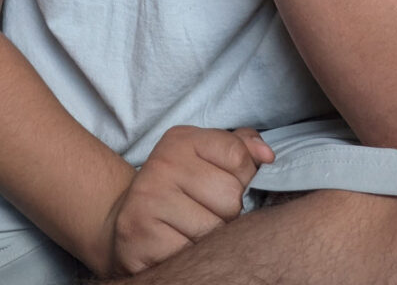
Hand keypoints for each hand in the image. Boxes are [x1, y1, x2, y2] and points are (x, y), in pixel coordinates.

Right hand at [101, 125, 273, 274]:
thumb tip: (266, 154)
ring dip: (212, 239)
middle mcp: (162, 164)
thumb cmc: (178, 191)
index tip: (221, 184)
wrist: (129, 225)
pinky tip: (179, 245)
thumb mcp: (204, 158)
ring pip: (215, 229)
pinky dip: (193, 257)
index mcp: (181, 140)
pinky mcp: (141, 235)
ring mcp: (149, 198)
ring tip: (192, 230)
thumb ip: (238, 148)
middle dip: (227, 213)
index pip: (238, 156)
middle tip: (204, 212)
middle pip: (231, 196)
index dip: (242, 178)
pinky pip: (193, 254)